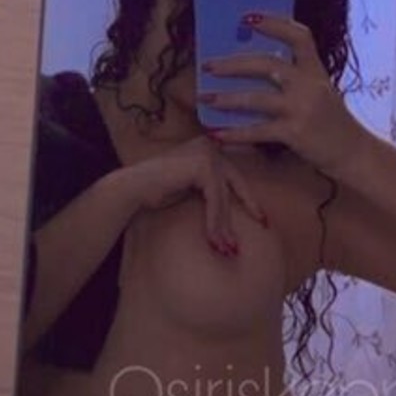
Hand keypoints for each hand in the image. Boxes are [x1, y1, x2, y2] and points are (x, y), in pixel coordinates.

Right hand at [123, 135, 266, 255]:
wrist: (132, 188)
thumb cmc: (156, 190)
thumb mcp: (191, 188)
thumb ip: (210, 189)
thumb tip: (231, 207)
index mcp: (208, 147)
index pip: (233, 175)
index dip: (247, 198)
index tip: (261, 218)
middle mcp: (210, 145)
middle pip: (234, 184)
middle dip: (248, 208)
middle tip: (262, 226)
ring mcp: (207, 154)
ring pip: (223, 197)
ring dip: (224, 226)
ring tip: (228, 249)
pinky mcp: (203, 166)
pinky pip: (215, 200)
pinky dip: (215, 222)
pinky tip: (215, 241)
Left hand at [199, 15, 361, 175]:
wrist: (352, 152)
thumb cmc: (330, 121)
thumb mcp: (319, 91)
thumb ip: (295, 78)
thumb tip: (250, 67)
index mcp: (316, 70)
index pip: (299, 36)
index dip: (274, 23)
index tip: (248, 17)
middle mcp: (310, 85)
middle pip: (268, 64)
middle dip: (233, 64)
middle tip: (208, 65)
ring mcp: (302, 109)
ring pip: (257, 98)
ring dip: (226, 99)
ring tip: (205, 99)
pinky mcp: (295, 133)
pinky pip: (257, 132)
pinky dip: (234, 134)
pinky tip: (216, 135)